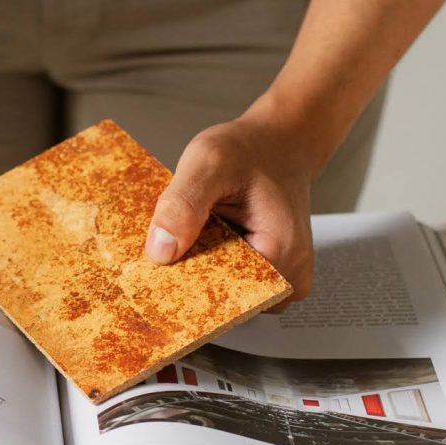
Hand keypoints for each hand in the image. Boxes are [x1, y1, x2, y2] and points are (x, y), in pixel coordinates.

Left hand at [144, 110, 319, 300]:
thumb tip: (161, 251)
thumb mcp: (209, 162)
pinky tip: (201, 239)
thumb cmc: (251, 149)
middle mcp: (289, 273)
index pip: (225, 299)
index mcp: (280, 251)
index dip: (186, 291)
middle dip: (190, 280)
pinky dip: (210, 264)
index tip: (156, 276)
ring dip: (201, 271)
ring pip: (228, 295)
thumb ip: (184, 203)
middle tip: (167, 247)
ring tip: (188, 237)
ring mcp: (282, 276)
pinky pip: (233, 283)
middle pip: (227, 302)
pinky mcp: (270, 273)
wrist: (279, 142)